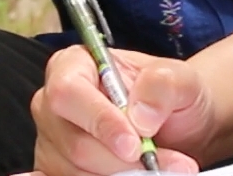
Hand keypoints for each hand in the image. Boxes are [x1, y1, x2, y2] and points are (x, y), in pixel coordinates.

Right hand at [29, 45, 214, 175]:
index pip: (68, 93)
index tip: (134, 144)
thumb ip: (162, 84)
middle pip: (75, 143)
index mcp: (73, 66)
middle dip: (122, 160)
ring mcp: (53, 142)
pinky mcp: (57, 170)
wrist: (178, 125)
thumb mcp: (179, 78)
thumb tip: (140, 116)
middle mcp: (53, 105)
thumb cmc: (168, 95)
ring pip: (77, 172)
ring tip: (158, 168)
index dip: (99, 121)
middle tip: (162, 162)